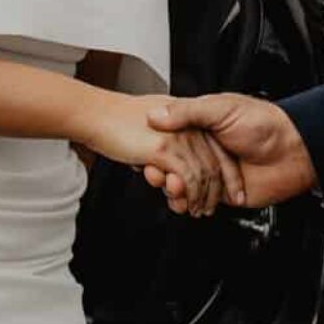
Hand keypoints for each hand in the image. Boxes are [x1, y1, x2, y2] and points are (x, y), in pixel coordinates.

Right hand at [75, 93, 240, 216]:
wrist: (96, 112)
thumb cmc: (117, 118)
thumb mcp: (151, 123)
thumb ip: (167, 138)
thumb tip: (173, 161)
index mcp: (187, 118)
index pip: (215, 149)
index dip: (224, 173)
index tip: (227, 191)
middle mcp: (187, 126)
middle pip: (214, 165)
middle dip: (215, 192)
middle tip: (207, 209)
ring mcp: (178, 137)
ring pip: (202, 175)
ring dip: (201, 198)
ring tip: (195, 210)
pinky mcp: (165, 149)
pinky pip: (186, 178)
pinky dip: (188, 195)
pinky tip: (182, 203)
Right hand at [145, 94, 316, 211]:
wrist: (294, 151)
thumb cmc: (264, 123)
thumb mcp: (221, 108)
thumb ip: (188, 112)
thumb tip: (156, 115)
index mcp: (201, 125)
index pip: (168, 138)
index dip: (154, 149)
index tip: (144, 156)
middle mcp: (204, 148)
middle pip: (171, 164)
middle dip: (161, 172)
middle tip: (154, 175)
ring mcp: (213, 171)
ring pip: (182, 184)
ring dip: (173, 190)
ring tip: (171, 190)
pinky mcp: (223, 193)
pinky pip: (199, 200)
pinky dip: (188, 203)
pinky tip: (183, 202)